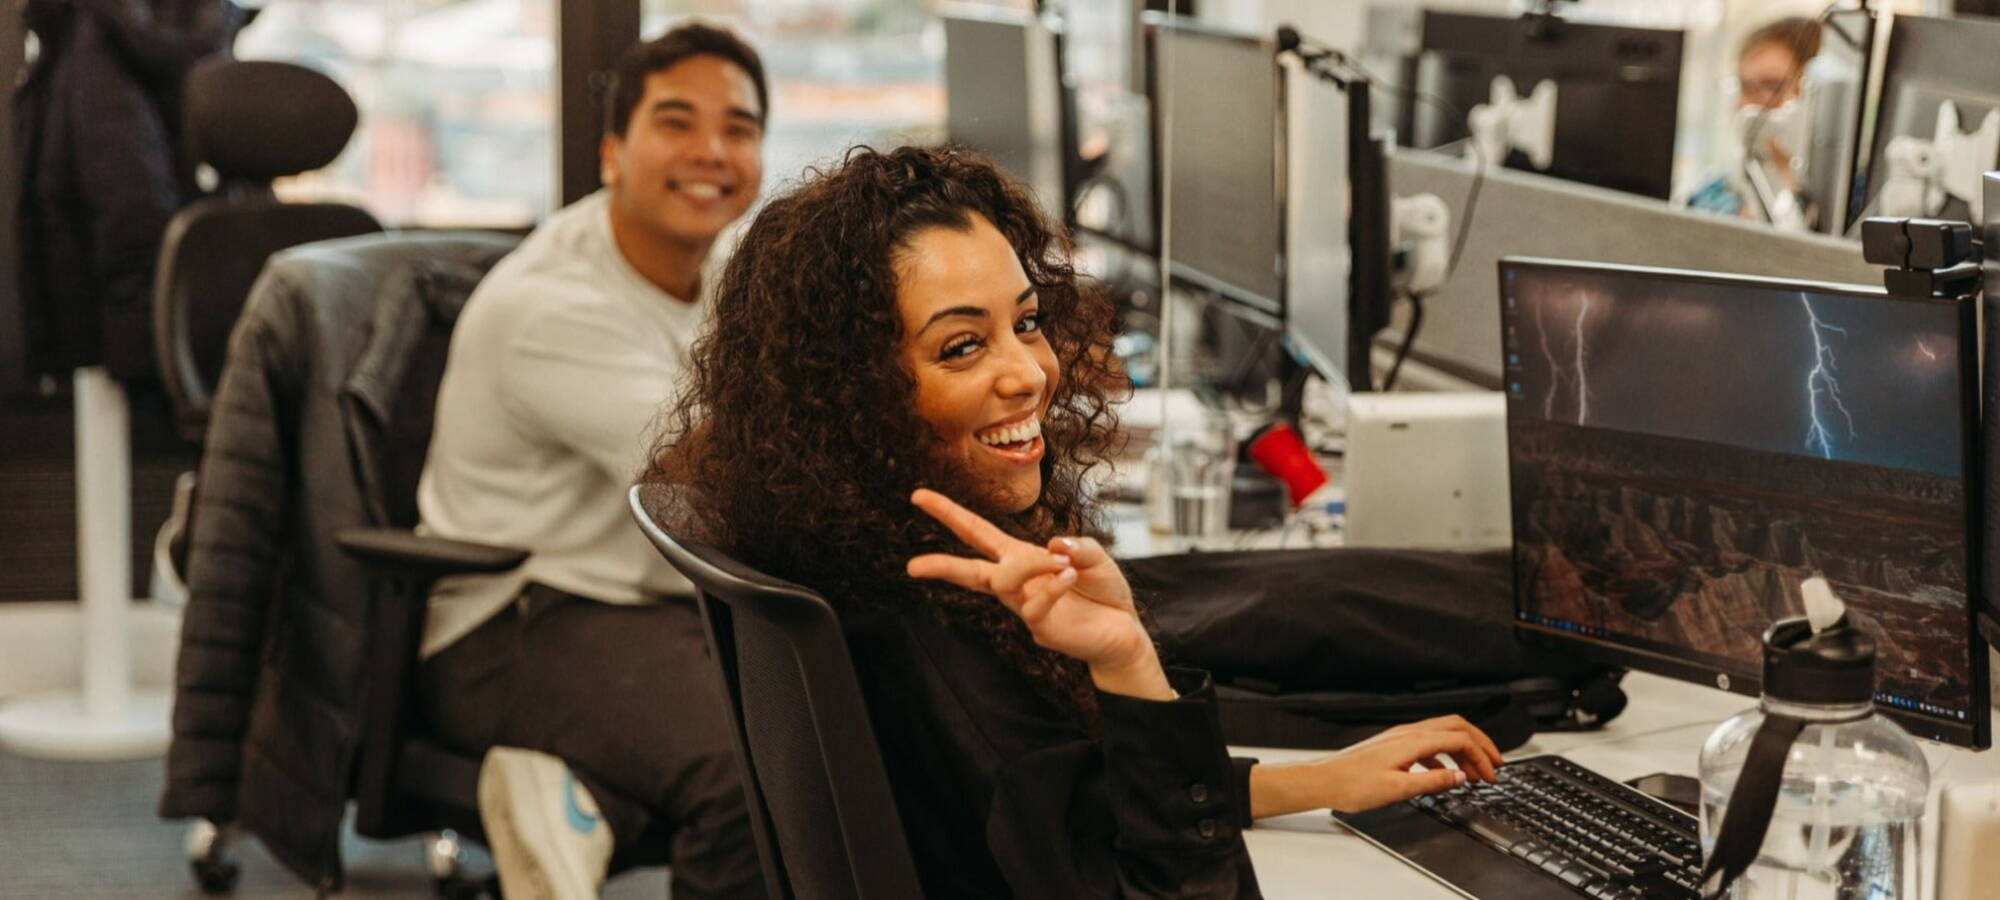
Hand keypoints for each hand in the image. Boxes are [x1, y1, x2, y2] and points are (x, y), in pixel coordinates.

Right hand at [906, 489, 1166, 696]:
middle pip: (971, 570)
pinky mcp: (1042, 627)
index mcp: (1022, 557)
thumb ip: (1077, 545)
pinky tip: (1071, 577)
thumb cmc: (1103, 592)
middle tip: (911, 566)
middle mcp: (1018, 582)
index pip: (979, 533)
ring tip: (1061, 563)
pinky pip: (1035, 605)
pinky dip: (1052, 587)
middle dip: (942, 565)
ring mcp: (1026, 607)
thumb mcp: (1095, 557)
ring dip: (1029, 565)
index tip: (918, 497)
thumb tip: (1054, 544)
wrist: (1123, 633)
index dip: (950, 513)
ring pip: (1003, 582)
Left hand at [1251, 715, 1505, 817]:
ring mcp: (1401, 738)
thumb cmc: (1353, 785)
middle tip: (1495, 764)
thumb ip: (1433, 782)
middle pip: (1456, 727)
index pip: (1460, 738)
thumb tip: (1461, 777)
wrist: (1324, 781)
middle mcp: (1408, 733)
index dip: (1481, 756)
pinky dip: (1445, 757)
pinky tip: (1444, 774)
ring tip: (1474, 773)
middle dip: (1480, 744)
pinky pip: (1429, 745)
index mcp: (1413, 741)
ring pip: (1443, 735)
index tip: (1491, 775)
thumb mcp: (1399, 789)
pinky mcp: (1394, 747)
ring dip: (1463, 751)